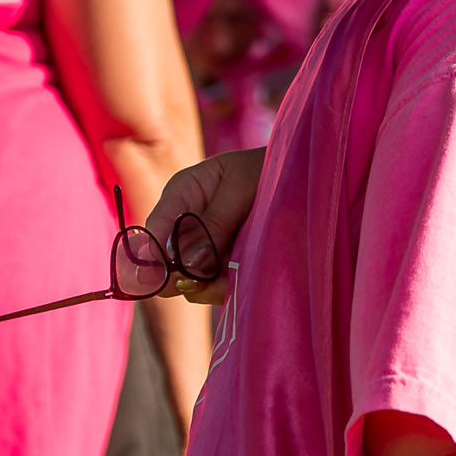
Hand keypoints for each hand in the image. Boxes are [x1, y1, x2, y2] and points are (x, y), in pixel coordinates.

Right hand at [145, 148, 268, 304]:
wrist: (303, 172)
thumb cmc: (269, 167)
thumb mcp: (242, 186)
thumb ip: (216, 221)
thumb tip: (186, 262)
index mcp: (183, 193)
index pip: (155, 229)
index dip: (152, 257)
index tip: (164, 280)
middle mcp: (187, 221)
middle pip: (166, 261)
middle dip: (183, 277)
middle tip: (209, 283)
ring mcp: (205, 243)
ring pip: (189, 277)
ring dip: (207, 286)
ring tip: (228, 283)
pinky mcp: (225, 258)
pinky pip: (214, 282)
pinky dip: (223, 288)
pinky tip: (237, 283)